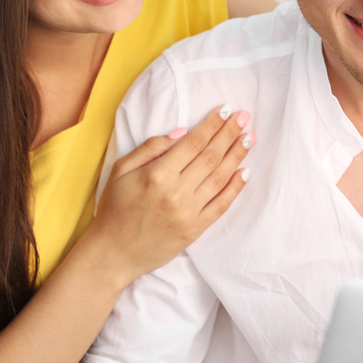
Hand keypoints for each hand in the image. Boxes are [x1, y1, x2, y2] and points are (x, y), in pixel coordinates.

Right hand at [87, 104, 251, 285]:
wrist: (113, 252)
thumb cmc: (114, 208)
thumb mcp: (121, 170)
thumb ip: (150, 148)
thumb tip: (181, 133)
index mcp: (157, 174)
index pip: (193, 142)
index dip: (212, 124)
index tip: (226, 110)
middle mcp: (177, 192)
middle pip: (211, 156)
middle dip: (229, 133)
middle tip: (244, 117)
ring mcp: (189, 212)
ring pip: (220, 177)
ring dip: (237, 155)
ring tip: (249, 138)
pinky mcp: (195, 229)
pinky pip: (221, 205)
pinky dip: (235, 188)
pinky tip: (245, 172)